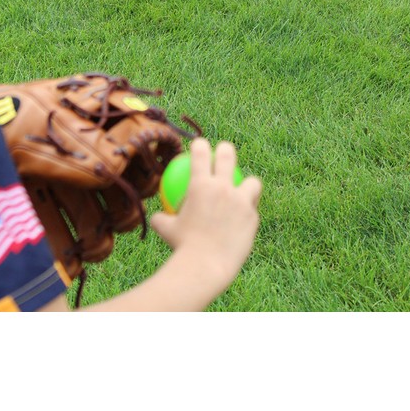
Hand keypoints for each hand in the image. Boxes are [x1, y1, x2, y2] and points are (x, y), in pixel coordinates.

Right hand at [150, 138, 261, 290]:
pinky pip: (252, 210)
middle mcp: (223, 187)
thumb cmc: (181, 246)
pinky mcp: (252, 217)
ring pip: (252, 182)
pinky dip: (246, 212)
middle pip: (228, 156)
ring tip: (245, 189)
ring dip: (247, 183)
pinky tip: (243, 220)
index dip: (200, 144)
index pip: (201, 152)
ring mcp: (241, 201)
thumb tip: (157, 214)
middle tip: (224, 152)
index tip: (200, 145)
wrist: (206, 265)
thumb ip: (162, 217)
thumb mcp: (165, 229)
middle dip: (226, 150)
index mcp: (200, 184)